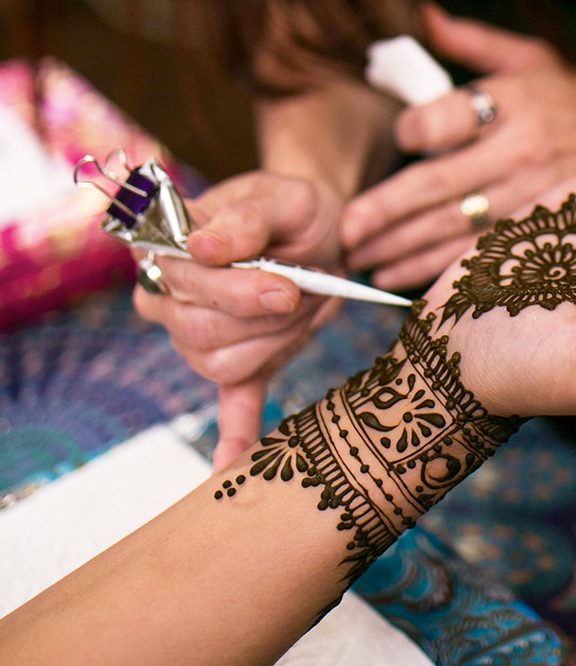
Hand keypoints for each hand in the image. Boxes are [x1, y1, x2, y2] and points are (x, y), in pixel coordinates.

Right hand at [132, 171, 344, 467]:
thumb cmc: (292, 209)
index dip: (238, 290)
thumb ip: (246, 218)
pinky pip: (229, 406)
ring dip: (275, 339)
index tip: (287, 286)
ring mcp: (196, 338)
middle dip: (265, 314)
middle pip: (201, 331)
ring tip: (299, 304)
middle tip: (302, 289)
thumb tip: (201, 245)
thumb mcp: (280, 198)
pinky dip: (233, 437)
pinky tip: (231, 467)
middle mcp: (167, 298)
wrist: (318, 230)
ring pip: (223, 364)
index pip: (182, 282)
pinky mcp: (235, 365)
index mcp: (167, 247)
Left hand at [340, 3, 575, 288]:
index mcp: (514, 102)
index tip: (399, 139)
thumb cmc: (575, 102)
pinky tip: (398, 278)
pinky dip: (433, 270)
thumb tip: (422, 14)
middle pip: (436, 186)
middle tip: (344, 228)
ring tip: (359, 258)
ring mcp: (529, 199)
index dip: (408, 133)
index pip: (441, 122)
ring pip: (451, 227)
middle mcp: (519, 153)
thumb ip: (474, 42)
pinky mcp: (537, 233)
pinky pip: (477, 255)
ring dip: (400, 247)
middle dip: (383, 210)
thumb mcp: (534, 59)